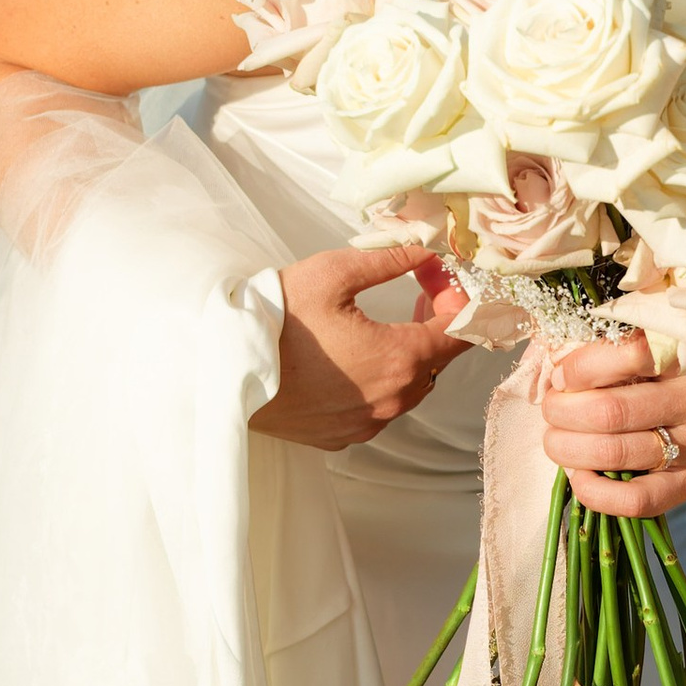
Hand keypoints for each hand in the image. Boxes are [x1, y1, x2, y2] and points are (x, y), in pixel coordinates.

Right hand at [251, 243, 469, 450]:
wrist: (224, 370)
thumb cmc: (276, 320)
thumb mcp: (333, 273)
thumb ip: (390, 260)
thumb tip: (427, 250)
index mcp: (399, 360)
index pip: (460, 334)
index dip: (459, 300)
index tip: (441, 279)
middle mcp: (392, 400)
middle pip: (438, 361)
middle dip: (436, 323)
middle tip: (420, 290)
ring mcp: (367, 424)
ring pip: (410, 387)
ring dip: (409, 354)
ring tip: (388, 322)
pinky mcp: (342, 435)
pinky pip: (378, 408)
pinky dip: (379, 381)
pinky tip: (356, 357)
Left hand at [542, 328, 685, 517]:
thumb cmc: (652, 380)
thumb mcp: (628, 356)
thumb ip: (588, 353)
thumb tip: (547, 367)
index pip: (631, 354)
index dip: (580, 368)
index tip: (560, 377)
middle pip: (612, 411)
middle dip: (563, 413)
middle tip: (551, 410)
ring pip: (616, 453)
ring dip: (569, 449)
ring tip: (558, 441)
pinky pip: (635, 499)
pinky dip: (594, 491)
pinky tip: (578, 476)